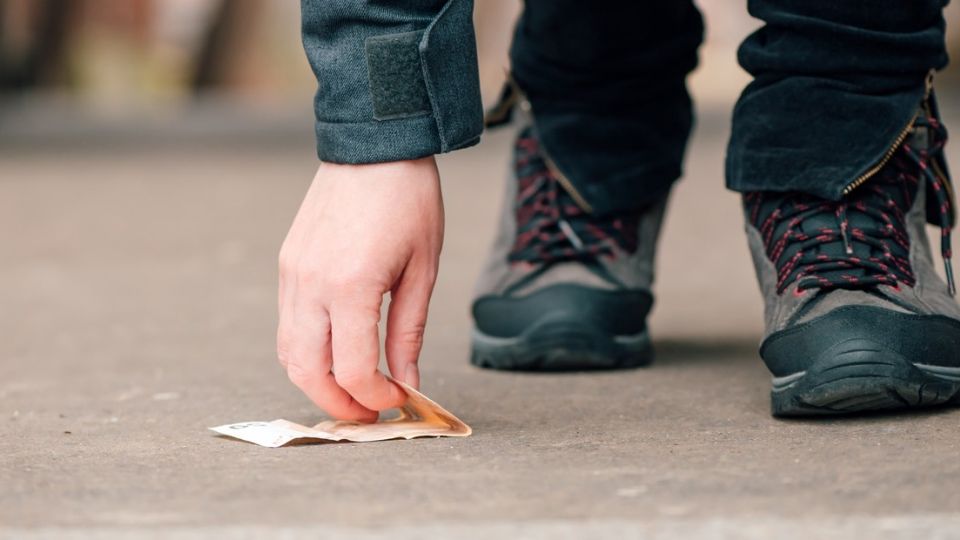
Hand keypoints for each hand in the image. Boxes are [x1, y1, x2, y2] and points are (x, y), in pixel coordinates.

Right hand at [277, 157, 442, 421]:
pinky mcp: (286, 265)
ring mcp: (292, 274)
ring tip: (352, 389)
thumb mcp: (423, 269)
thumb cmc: (409, 202)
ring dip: (317, 382)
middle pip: (308, 372)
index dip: (378, 396)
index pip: (355, 370)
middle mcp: (311, 285)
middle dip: (339, 403)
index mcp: (352, 286)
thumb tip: (407, 382)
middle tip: (369, 412)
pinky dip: (306, 351)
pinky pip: (287, 324)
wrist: (374, 145)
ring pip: (289, 353)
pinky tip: (336, 353)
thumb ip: (408, 332)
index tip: (400, 399)